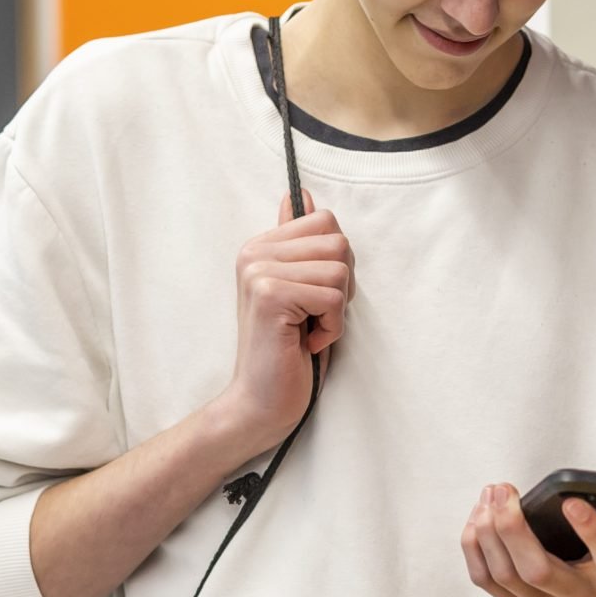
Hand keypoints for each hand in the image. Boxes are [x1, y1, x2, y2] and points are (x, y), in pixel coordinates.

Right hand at [199, 194, 349, 460]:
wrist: (260, 403)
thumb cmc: (288, 351)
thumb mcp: (299, 291)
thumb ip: (297, 244)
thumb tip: (299, 194)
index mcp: (259, 247)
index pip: (325, 220)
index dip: (336, 263)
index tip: (314, 297)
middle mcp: (253, 253)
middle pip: (337, 240)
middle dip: (341, 285)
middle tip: (314, 316)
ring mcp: (259, 272)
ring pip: (340, 268)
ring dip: (337, 309)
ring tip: (309, 330)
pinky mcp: (270, 296)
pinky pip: (334, 297)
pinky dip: (333, 328)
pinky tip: (308, 343)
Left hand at [460, 484, 595, 596]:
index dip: (590, 529)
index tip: (570, 501)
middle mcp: (579, 596)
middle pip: (537, 570)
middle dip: (512, 528)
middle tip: (503, 490)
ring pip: (506, 574)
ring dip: (489, 532)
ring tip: (490, 495)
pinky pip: (487, 580)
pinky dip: (475, 548)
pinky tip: (478, 518)